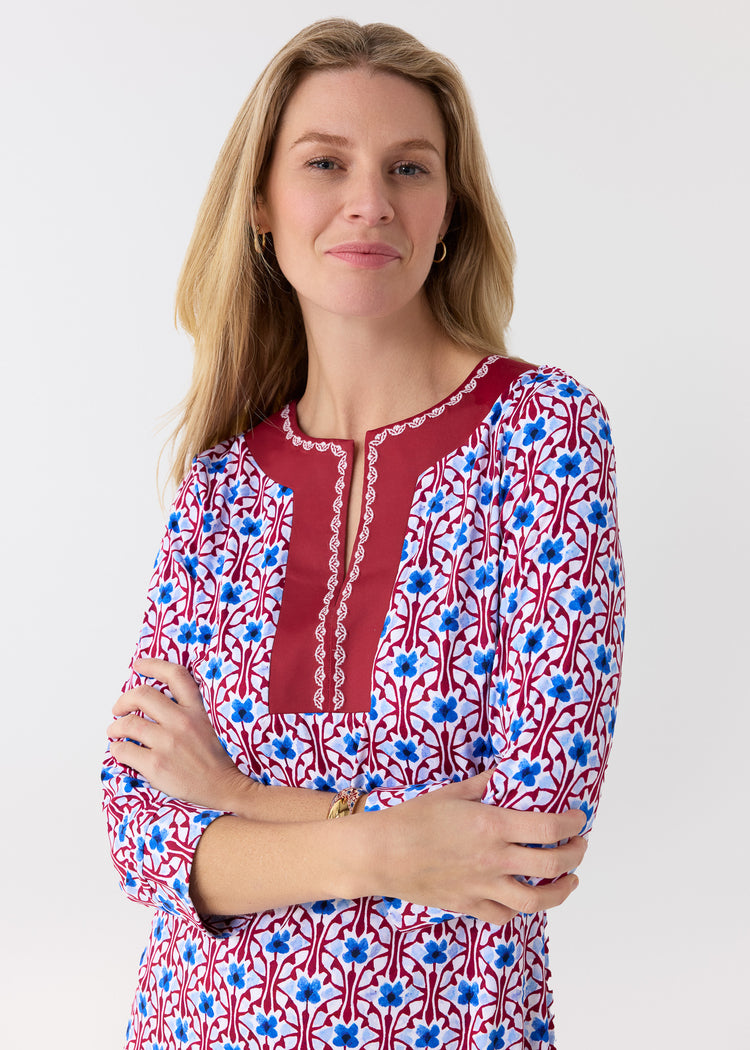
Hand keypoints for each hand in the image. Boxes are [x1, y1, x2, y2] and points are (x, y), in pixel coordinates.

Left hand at [107, 658, 251, 811]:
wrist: (225, 788)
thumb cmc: (217, 759)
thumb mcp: (211, 724)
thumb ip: (189, 711)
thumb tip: (156, 703)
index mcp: (197, 709)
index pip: (175, 675)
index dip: (153, 665)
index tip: (139, 665)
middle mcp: (182, 722)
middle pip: (142, 695)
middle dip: (124, 700)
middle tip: (118, 708)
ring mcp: (168, 743)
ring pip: (128, 724)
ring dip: (115, 727)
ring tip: (115, 732)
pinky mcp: (156, 765)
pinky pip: (124, 750)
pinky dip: (117, 749)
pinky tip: (121, 751)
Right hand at [361, 772, 586, 924]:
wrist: (380, 853)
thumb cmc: (411, 818)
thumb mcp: (451, 793)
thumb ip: (484, 785)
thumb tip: (504, 775)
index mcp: (492, 825)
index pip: (548, 828)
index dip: (572, 824)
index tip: (579, 819)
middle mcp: (493, 858)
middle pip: (552, 865)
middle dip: (574, 856)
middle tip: (578, 846)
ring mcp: (482, 886)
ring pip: (536, 900)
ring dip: (561, 891)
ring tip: (569, 880)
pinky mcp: (468, 905)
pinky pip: (504, 915)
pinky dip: (521, 908)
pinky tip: (524, 896)